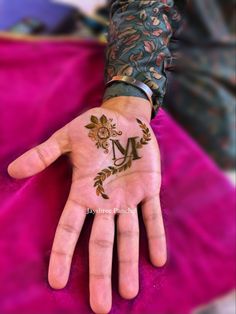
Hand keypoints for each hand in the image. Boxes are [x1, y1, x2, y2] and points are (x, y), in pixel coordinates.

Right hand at [8, 97, 165, 313]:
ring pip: (128, 236)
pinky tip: (157, 260)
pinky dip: (155, 236)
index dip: (63, 253)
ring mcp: (129, 197)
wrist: (124, 119)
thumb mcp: (66, 139)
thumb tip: (12, 171)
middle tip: (100, 307)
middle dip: (100, 272)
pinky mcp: (149, 189)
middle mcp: (105, 201)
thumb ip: (43, 155)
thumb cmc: (95, 128)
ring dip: (128, 262)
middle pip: (101, 242)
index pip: (70, 228)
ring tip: (128, 292)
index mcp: (84, 191)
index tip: (56, 282)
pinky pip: (153, 217)